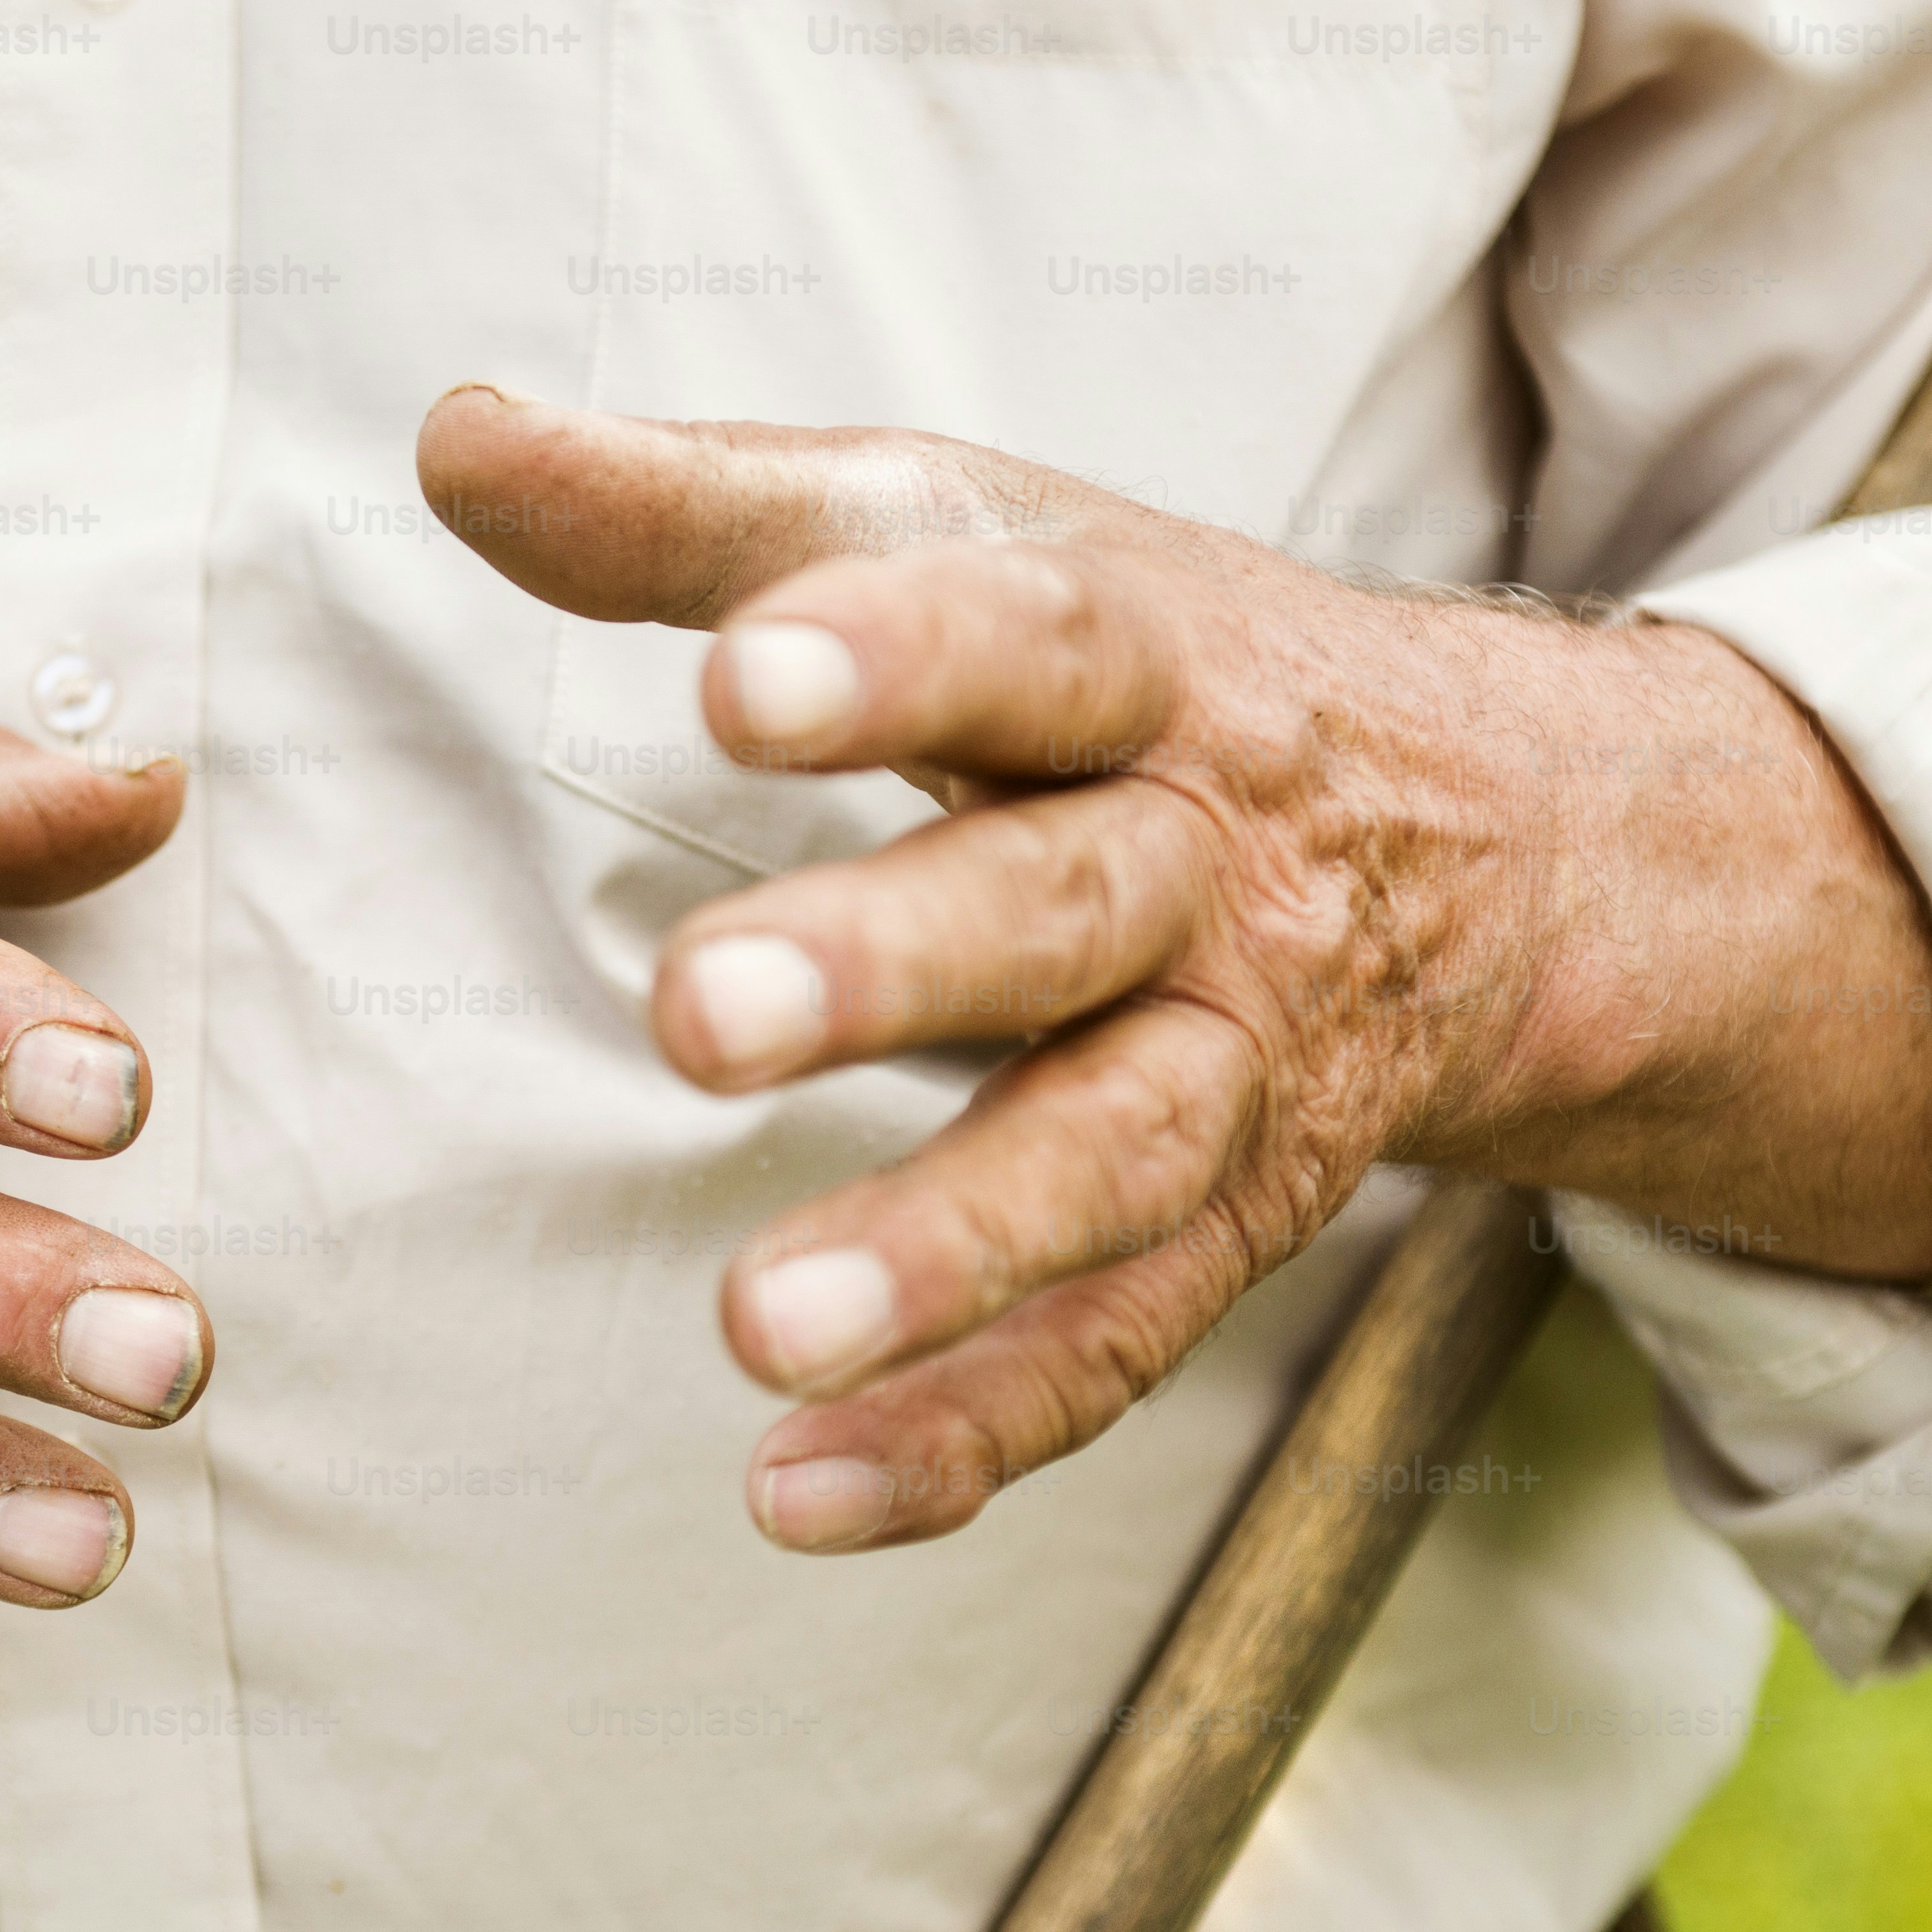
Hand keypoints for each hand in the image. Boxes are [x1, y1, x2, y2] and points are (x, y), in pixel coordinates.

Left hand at [415, 386, 1931, 1553]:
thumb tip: (457, 432)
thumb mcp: (947, 531)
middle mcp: (1211, 871)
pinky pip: (1108, 1357)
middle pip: (1064, 915)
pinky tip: (795, 1499)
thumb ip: (696, 509)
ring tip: (756, 1325)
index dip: (886, 657)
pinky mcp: (1226, 1235)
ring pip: (1110, 1163)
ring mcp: (1237, 1069)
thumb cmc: (1121, 661)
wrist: (1474, 832)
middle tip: (693, 1019)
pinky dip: (962, 1439)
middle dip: (890, 969)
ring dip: (941, 1251)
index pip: (1025, 640)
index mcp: (1137, 663)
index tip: (731, 678)